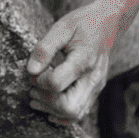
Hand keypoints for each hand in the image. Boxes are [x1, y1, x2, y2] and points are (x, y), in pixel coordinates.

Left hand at [25, 0, 138, 123]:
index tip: (34, 71)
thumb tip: (30, 71)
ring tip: (37, 93)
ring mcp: (96, 87)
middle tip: (34, 86)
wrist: (108, 23)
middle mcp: (93, 78)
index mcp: (84, 60)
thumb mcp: (61, 28)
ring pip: (74, 114)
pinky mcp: (95, 91)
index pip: (56, 83)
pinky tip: (49, 104)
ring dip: (51, 108)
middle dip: (45, 100)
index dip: (39, 81)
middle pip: (68, 107)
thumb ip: (44, 49)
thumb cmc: (84, 23)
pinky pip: (80, 113)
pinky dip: (62, 114)